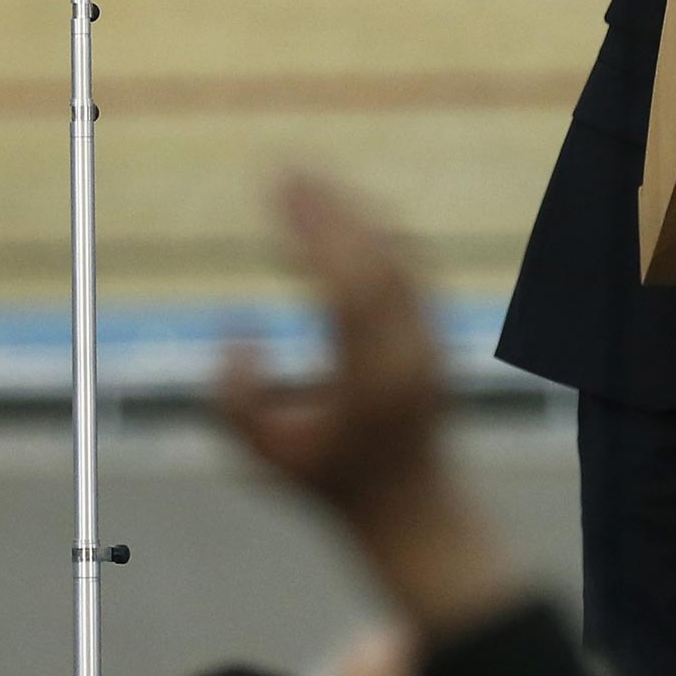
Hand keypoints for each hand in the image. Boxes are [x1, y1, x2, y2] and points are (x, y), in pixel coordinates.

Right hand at [219, 174, 518, 634]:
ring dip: (356, 214)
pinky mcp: (440, 332)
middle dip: (330, 210)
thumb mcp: (266, 454)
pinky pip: (415, 267)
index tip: (279, 198)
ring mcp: (432, 339)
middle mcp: (410, 352)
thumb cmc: (330, 482)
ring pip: (401, 257)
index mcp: (371, 380)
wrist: (413, 504)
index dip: (314, 237)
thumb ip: (235, 399)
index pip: (347, 289)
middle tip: (286, 170)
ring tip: (309, 184)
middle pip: (375, 261)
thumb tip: (237, 328)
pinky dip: (379, 235)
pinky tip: (344, 218)